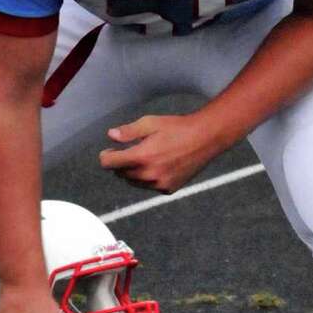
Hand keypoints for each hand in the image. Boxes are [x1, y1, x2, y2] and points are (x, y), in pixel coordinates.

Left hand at [99, 111, 218, 193]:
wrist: (206, 138)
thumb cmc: (178, 127)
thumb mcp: (151, 123)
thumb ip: (128, 132)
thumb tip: (111, 136)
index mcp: (142, 157)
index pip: (109, 163)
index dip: (106, 156)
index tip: (110, 151)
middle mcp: (149, 174)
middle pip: (120, 174)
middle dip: (121, 163)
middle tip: (129, 151)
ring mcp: (159, 184)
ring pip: (134, 182)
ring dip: (134, 172)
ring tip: (146, 157)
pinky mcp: (169, 189)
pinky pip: (150, 186)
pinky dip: (149, 178)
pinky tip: (160, 164)